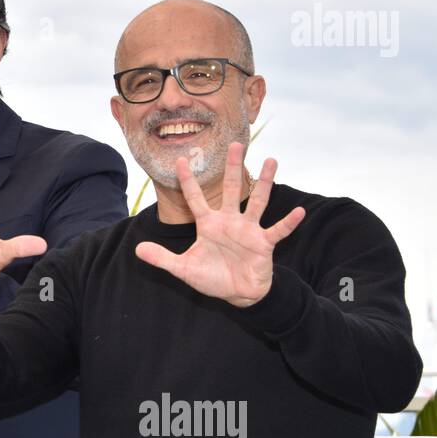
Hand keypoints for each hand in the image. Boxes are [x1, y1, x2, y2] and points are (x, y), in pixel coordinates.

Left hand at [133, 142, 304, 306]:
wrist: (236, 294)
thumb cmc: (212, 277)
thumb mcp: (183, 269)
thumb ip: (162, 259)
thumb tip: (138, 250)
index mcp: (209, 224)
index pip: (195, 198)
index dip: (187, 180)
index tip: (180, 159)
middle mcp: (229, 221)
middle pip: (230, 189)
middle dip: (232, 167)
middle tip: (236, 143)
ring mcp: (248, 230)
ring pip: (257, 201)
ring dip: (264, 183)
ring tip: (271, 161)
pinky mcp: (263, 244)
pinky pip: (277, 230)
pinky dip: (288, 222)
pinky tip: (299, 211)